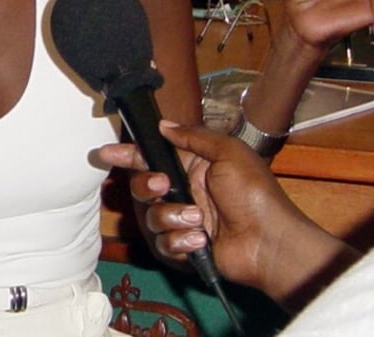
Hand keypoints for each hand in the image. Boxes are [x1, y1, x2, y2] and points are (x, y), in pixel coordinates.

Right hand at [99, 125, 357, 311]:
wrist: (269, 242)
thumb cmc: (253, 193)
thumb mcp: (229, 153)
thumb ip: (193, 137)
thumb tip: (163, 125)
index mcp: (192, 167)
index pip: (151, 156)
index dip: (127, 154)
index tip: (105, 153)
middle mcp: (182, 192)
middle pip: (141, 186)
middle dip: (146, 185)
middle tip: (163, 185)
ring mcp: (181, 221)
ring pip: (149, 216)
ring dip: (170, 216)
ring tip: (197, 221)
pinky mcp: (182, 248)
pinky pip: (161, 244)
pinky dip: (179, 241)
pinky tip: (199, 241)